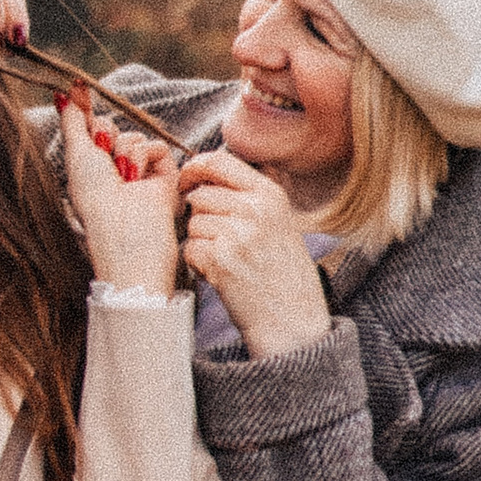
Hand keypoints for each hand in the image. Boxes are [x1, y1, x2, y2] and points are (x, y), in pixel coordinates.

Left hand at [62, 98, 181, 297]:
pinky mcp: (164, 175)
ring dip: (125, 154)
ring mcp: (139, 172)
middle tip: (103, 161)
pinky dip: (146, 159)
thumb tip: (64, 90)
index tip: (79, 86)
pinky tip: (140, 182)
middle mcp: (113, 167)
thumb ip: (73, 121)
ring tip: (124, 181)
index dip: (85, 111)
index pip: (90, 127)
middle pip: (111, 126)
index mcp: (89, 165)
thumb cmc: (95, 199)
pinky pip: (156, 146)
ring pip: (133, 135)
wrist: (126, 231)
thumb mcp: (77, 155)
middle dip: (105, 137)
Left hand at [178, 148, 332, 356]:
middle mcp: (255, 209)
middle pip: (200, 195)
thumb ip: (248, 195)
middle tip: (218, 239)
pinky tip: (219, 273)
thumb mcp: (278, 221)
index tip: (188, 179)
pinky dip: (197, 263)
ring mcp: (237, 233)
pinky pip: (189, 248)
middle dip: (200, 216)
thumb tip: (205, 172)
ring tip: (226, 259)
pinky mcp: (220, 259)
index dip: (195, 168)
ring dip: (200, 242)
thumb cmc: (282, 272)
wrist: (293, 319)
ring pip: (193, 223)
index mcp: (270, 194)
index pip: (219, 161)